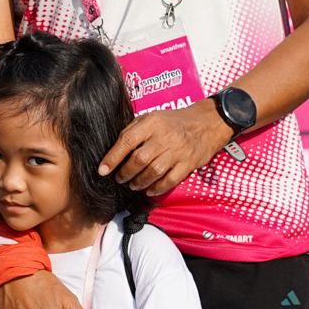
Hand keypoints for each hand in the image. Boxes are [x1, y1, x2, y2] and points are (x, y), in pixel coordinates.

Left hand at [98, 101, 233, 193]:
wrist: (206, 123)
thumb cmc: (173, 122)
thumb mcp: (151, 118)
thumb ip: (133, 131)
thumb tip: (114, 150)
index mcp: (151, 123)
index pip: (127, 141)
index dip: (112, 158)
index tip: (103, 170)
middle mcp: (164, 136)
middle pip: (139, 159)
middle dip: (126, 172)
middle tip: (120, 178)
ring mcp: (178, 150)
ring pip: (154, 171)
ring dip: (140, 182)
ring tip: (133, 185)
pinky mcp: (188, 163)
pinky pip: (170, 180)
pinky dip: (158, 188)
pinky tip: (150, 190)